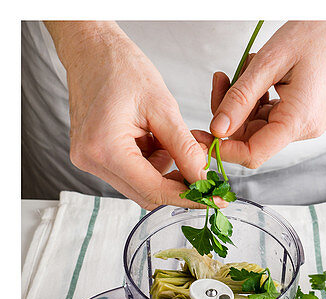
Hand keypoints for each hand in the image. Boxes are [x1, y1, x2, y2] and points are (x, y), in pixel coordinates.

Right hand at [47, 22, 208, 207]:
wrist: (92, 49)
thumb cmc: (122, 68)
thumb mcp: (163, 108)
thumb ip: (185, 149)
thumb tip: (204, 181)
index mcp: (105, 149)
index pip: (154, 191)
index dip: (188, 196)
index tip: (214, 199)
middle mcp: (91, 160)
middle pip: (147, 195)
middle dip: (176, 184)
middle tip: (198, 167)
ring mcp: (89, 160)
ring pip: (141, 186)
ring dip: (162, 171)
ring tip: (164, 137)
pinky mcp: (93, 157)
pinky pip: (130, 174)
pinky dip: (149, 163)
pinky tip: (151, 138)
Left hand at [199, 21, 325, 169]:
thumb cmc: (316, 34)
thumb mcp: (269, 63)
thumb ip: (241, 99)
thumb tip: (217, 129)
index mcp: (299, 121)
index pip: (254, 154)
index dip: (224, 148)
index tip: (201, 134)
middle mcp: (306, 129)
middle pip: (254, 138)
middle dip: (231, 114)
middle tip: (220, 78)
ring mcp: (308, 122)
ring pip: (261, 124)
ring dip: (245, 100)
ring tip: (247, 65)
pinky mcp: (307, 113)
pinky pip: (273, 114)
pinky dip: (259, 96)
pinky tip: (260, 71)